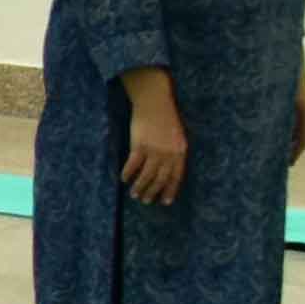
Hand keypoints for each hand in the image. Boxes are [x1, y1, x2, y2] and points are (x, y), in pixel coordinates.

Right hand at [122, 88, 190, 204]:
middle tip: (145, 200)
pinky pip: (133, 165)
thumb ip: (175, 151)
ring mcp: (154, 150)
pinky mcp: (139, 145)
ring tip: (134, 194)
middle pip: (160, 178)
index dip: (170, 190)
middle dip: (153, 192)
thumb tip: (167, 168)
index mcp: (180, 151)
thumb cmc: (166, 117)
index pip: (176, 176)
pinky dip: (128, 173)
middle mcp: (168, 153)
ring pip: (146, 175)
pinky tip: (124, 179)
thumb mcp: (177, 135)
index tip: (164, 202)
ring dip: (140, 186)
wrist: (155, 102)